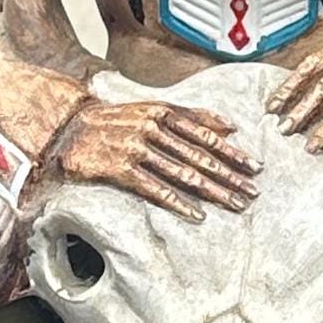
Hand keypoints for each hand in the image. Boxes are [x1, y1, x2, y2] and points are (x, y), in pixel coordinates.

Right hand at [48, 96, 256, 219]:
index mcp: (163, 112)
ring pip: (183, 173)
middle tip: (252, 192)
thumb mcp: (152, 108)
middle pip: (199, 156)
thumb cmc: (115, 120)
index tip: (254, 167)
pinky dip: (178, 202)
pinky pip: (155, 189)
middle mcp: (153, 129)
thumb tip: (230, 126)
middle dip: (230, 176)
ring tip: (234, 204)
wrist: (68, 128)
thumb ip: (191, 115)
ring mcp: (137, 149)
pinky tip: (198, 214)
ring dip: (212, 191)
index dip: (232, 152)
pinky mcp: (121, 169)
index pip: (206, 134)